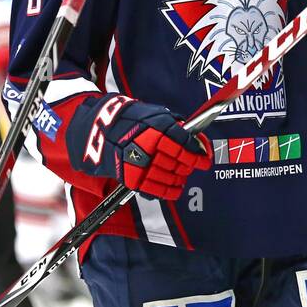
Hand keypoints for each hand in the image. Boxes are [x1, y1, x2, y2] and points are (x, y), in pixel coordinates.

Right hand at [77, 97, 211, 200]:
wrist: (101, 131)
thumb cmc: (132, 121)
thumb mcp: (155, 114)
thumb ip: (175, 125)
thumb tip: (195, 140)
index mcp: (157, 128)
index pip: (185, 144)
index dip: (199, 154)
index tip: (204, 160)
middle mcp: (149, 146)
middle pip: (179, 162)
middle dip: (189, 166)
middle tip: (193, 166)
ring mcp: (140, 163)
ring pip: (170, 177)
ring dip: (180, 179)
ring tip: (183, 177)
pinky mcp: (132, 177)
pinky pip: (155, 190)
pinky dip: (169, 192)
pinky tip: (175, 189)